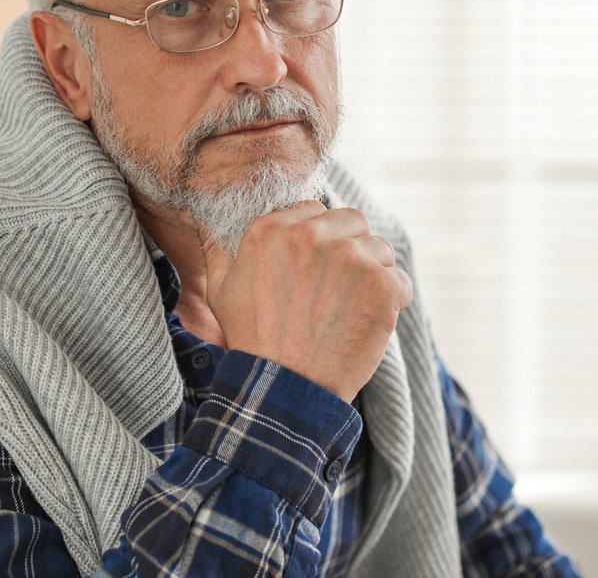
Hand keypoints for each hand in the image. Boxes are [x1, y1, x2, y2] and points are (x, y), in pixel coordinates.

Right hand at [183, 201, 412, 402]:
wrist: (283, 388)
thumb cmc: (251, 339)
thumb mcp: (220, 288)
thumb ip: (216, 246)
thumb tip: (198, 215)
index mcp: (273, 230)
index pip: (314, 210)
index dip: (319, 238)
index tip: (316, 267)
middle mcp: (313, 235)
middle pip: (353, 221)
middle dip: (350, 247)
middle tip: (339, 286)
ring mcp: (352, 259)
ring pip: (380, 249)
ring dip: (372, 274)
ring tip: (351, 308)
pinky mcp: (382, 286)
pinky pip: (399, 281)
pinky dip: (390, 303)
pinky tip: (365, 323)